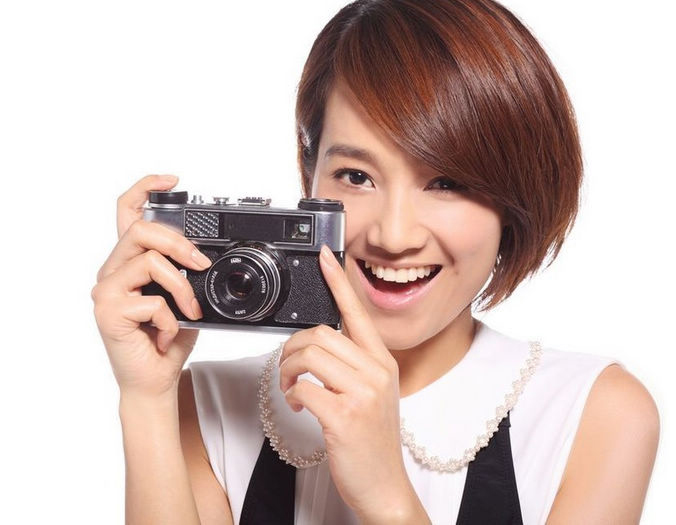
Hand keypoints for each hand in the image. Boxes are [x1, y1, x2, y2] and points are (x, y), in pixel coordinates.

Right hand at [91, 174, 211, 399]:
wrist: (155, 380)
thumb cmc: (168, 338)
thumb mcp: (184, 297)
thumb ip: (184, 271)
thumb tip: (203, 255)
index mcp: (129, 262)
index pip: (127, 213)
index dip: (145, 188)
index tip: (173, 181)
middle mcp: (112, 271)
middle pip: (140, 230)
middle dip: (179, 243)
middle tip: (201, 265)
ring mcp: (106, 290)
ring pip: (149, 261)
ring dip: (182, 287)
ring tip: (190, 312)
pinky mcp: (107, 311)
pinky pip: (151, 300)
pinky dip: (172, 319)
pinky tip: (167, 334)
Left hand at [279, 246, 427, 522]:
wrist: (384, 486)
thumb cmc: (372, 440)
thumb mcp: (373, 394)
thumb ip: (353, 365)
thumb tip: (318, 344)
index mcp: (382, 362)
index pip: (358, 312)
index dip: (339, 281)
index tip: (324, 257)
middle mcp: (377, 372)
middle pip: (321, 334)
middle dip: (292, 348)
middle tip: (287, 368)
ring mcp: (363, 394)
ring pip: (309, 357)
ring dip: (288, 370)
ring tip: (290, 387)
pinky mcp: (345, 416)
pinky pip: (304, 389)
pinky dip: (292, 395)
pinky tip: (298, 405)